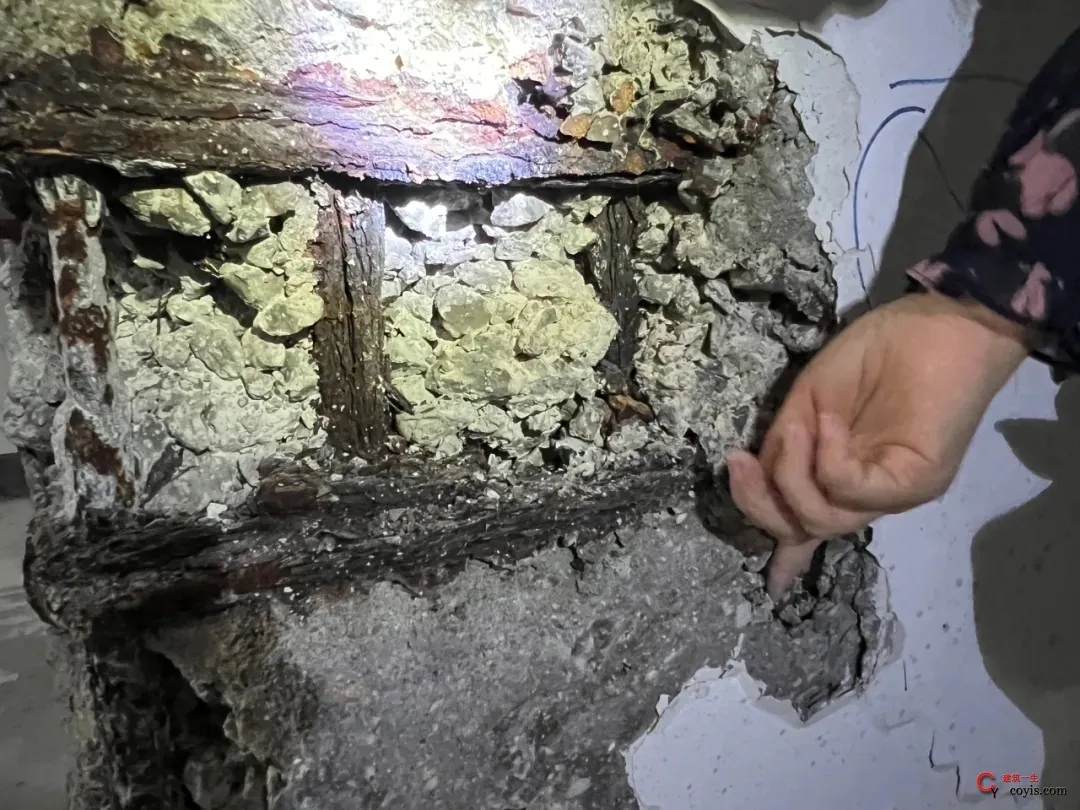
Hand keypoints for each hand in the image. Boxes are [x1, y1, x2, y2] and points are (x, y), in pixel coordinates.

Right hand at [727, 292, 1030, 598]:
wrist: (939, 323)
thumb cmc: (876, 353)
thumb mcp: (808, 404)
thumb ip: (785, 445)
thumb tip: (756, 478)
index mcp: (843, 476)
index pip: (811, 526)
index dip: (787, 556)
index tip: (770, 587)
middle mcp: (867, 495)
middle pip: (804, 529)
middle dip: (760, 503)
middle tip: (737, 464)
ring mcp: (891, 492)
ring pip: (824, 518)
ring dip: (791, 475)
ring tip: (796, 428)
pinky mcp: (913, 482)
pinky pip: (852, 490)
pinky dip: (828, 460)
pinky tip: (828, 425)